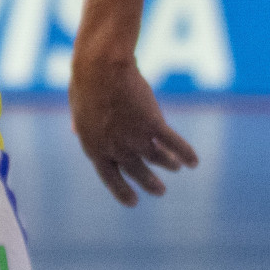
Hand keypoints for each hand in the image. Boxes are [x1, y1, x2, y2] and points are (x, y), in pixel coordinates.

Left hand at [69, 49, 198, 205]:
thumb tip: (76, 132)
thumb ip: (82, 126)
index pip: (110, 178)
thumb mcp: (79, 109)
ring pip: (158, 159)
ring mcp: (135, 138)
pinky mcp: (153, 124)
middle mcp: (116, 148)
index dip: (122, 191)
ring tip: (176, 166)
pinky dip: (186, 153)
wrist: (100, 67)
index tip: (133, 202)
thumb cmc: (86, 83)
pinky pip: (174, 144)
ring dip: (169, 164)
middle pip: (137, 172)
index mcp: (94, 147)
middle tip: (161, 190)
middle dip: (150, 184)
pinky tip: (194, 161)